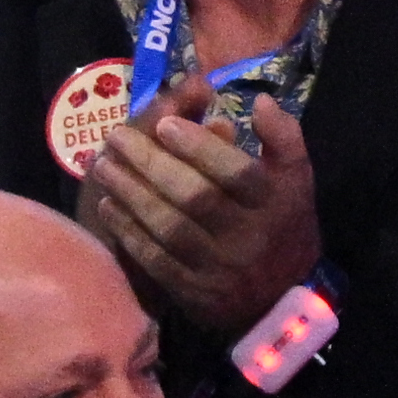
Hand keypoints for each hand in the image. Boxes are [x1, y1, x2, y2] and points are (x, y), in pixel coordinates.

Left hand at [80, 84, 326, 342]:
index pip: (235, 172)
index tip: (165, 123)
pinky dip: (129, 231)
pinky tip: (107, 205)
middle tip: (116, 136)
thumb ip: (282, 137)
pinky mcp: (193, 291)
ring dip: (131, 194)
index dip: (200, 147)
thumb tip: (259, 99)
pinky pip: (155, 259)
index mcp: (274, 202)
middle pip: (196, 197)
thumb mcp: (295, 178)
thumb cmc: (282, 224)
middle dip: (152, 163)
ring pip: (170, 227)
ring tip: (102, 165)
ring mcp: (218, 267)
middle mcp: (247, 235)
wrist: (282, 298)